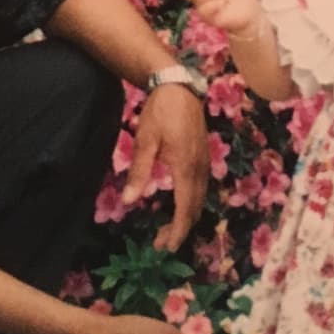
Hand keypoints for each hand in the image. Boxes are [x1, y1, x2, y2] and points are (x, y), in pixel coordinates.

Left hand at [123, 84, 208, 249]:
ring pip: (200, 200)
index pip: (185, 208)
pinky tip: (179, 207)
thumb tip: (129, 201)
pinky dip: (191, 204)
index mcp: (186, 167)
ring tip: (167, 231)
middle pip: (195, 208)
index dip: (177, 230)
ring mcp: (205, 163)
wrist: (179, 86)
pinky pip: (201, 188)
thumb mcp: (145, 141)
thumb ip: (139, 172)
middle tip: (161, 244)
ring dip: (186, 218)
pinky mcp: (204, 157)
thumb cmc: (159, 112)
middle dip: (180, 230)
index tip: (167, 246)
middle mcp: (200, 169)